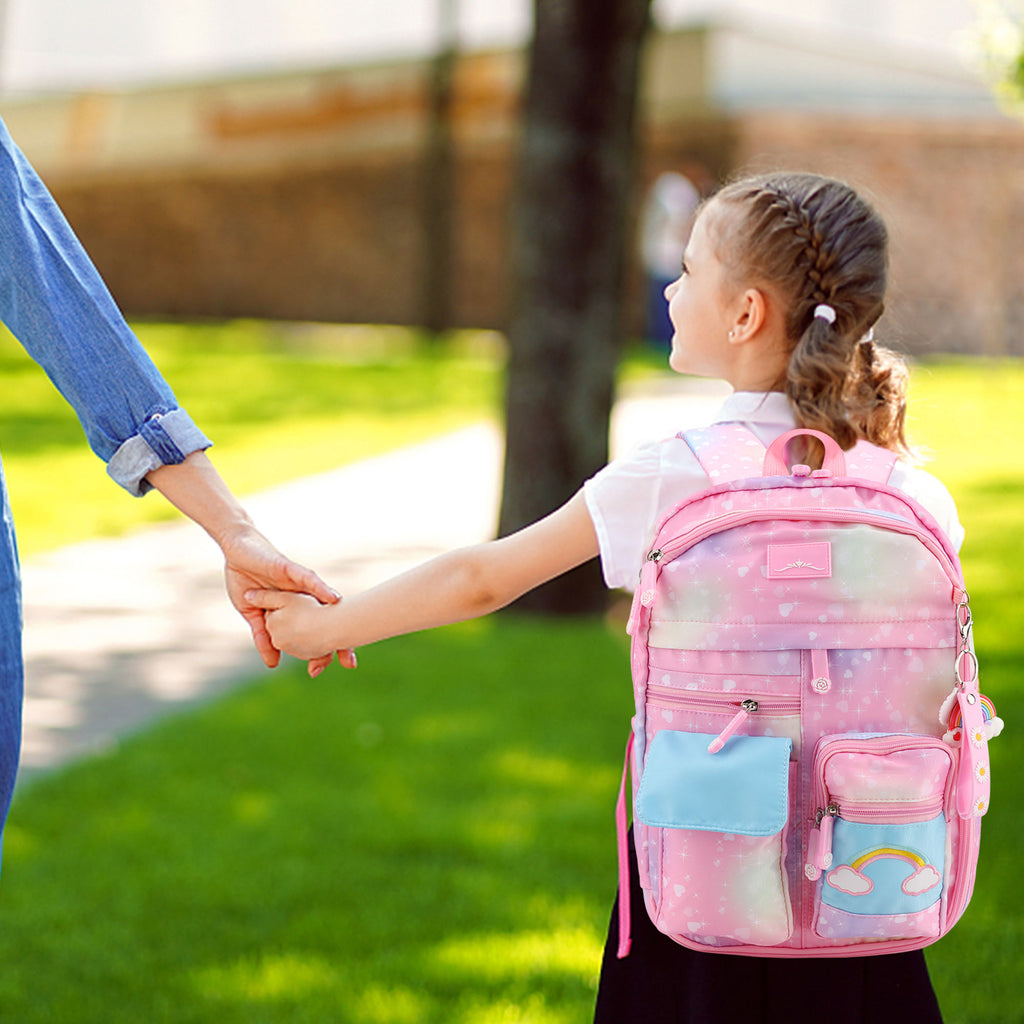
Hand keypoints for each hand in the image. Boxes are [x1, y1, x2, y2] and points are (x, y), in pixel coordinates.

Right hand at [144, 452, 354, 672]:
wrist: (237, 550)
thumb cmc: (247, 581)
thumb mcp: (253, 615)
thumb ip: (264, 637)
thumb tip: (272, 664)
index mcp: (295, 610)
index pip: (312, 632)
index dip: (321, 649)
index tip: (330, 668)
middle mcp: (303, 598)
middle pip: (325, 620)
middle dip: (338, 639)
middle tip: (350, 661)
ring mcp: (299, 584)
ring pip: (322, 602)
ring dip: (336, 617)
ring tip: (351, 633)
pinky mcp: (291, 569)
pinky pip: (309, 579)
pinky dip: (320, 589)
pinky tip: (334, 599)